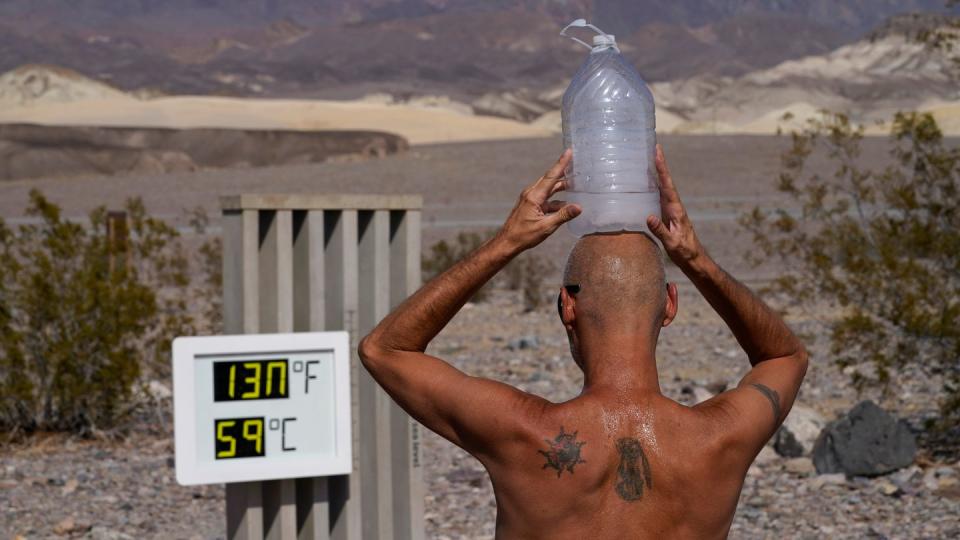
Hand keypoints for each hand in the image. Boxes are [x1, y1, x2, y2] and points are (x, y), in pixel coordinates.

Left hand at [498, 149, 581, 252]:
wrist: (507, 242)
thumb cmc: (524, 235)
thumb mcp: (546, 227)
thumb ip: (563, 216)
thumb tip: (579, 207)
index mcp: (534, 196)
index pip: (551, 176)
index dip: (561, 163)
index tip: (569, 151)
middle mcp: (531, 194)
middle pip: (550, 179)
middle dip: (563, 171)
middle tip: (575, 163)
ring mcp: (530, 199)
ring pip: (548, 189)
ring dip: (560, 187)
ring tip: (575, 184)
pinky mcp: (530, 205)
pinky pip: (546, 199)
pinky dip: (556, 200)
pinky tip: (566, 205)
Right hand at [646, 144, 704, 266]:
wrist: (693, 258)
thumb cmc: (684, 251)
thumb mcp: (672, 243)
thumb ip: (661, 230)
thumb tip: (648, 217)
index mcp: (676, 209)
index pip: (668, 185)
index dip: (662, 168)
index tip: (657, 152)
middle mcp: (673, 205)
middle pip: (665, 180)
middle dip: (659, 164)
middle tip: (652, 147)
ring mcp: (670, 209)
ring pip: (661, 187)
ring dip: (655, 173)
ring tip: (646, 158)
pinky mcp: (666, 214)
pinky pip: (657, 196)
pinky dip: (652, 186)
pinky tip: (644, 182)